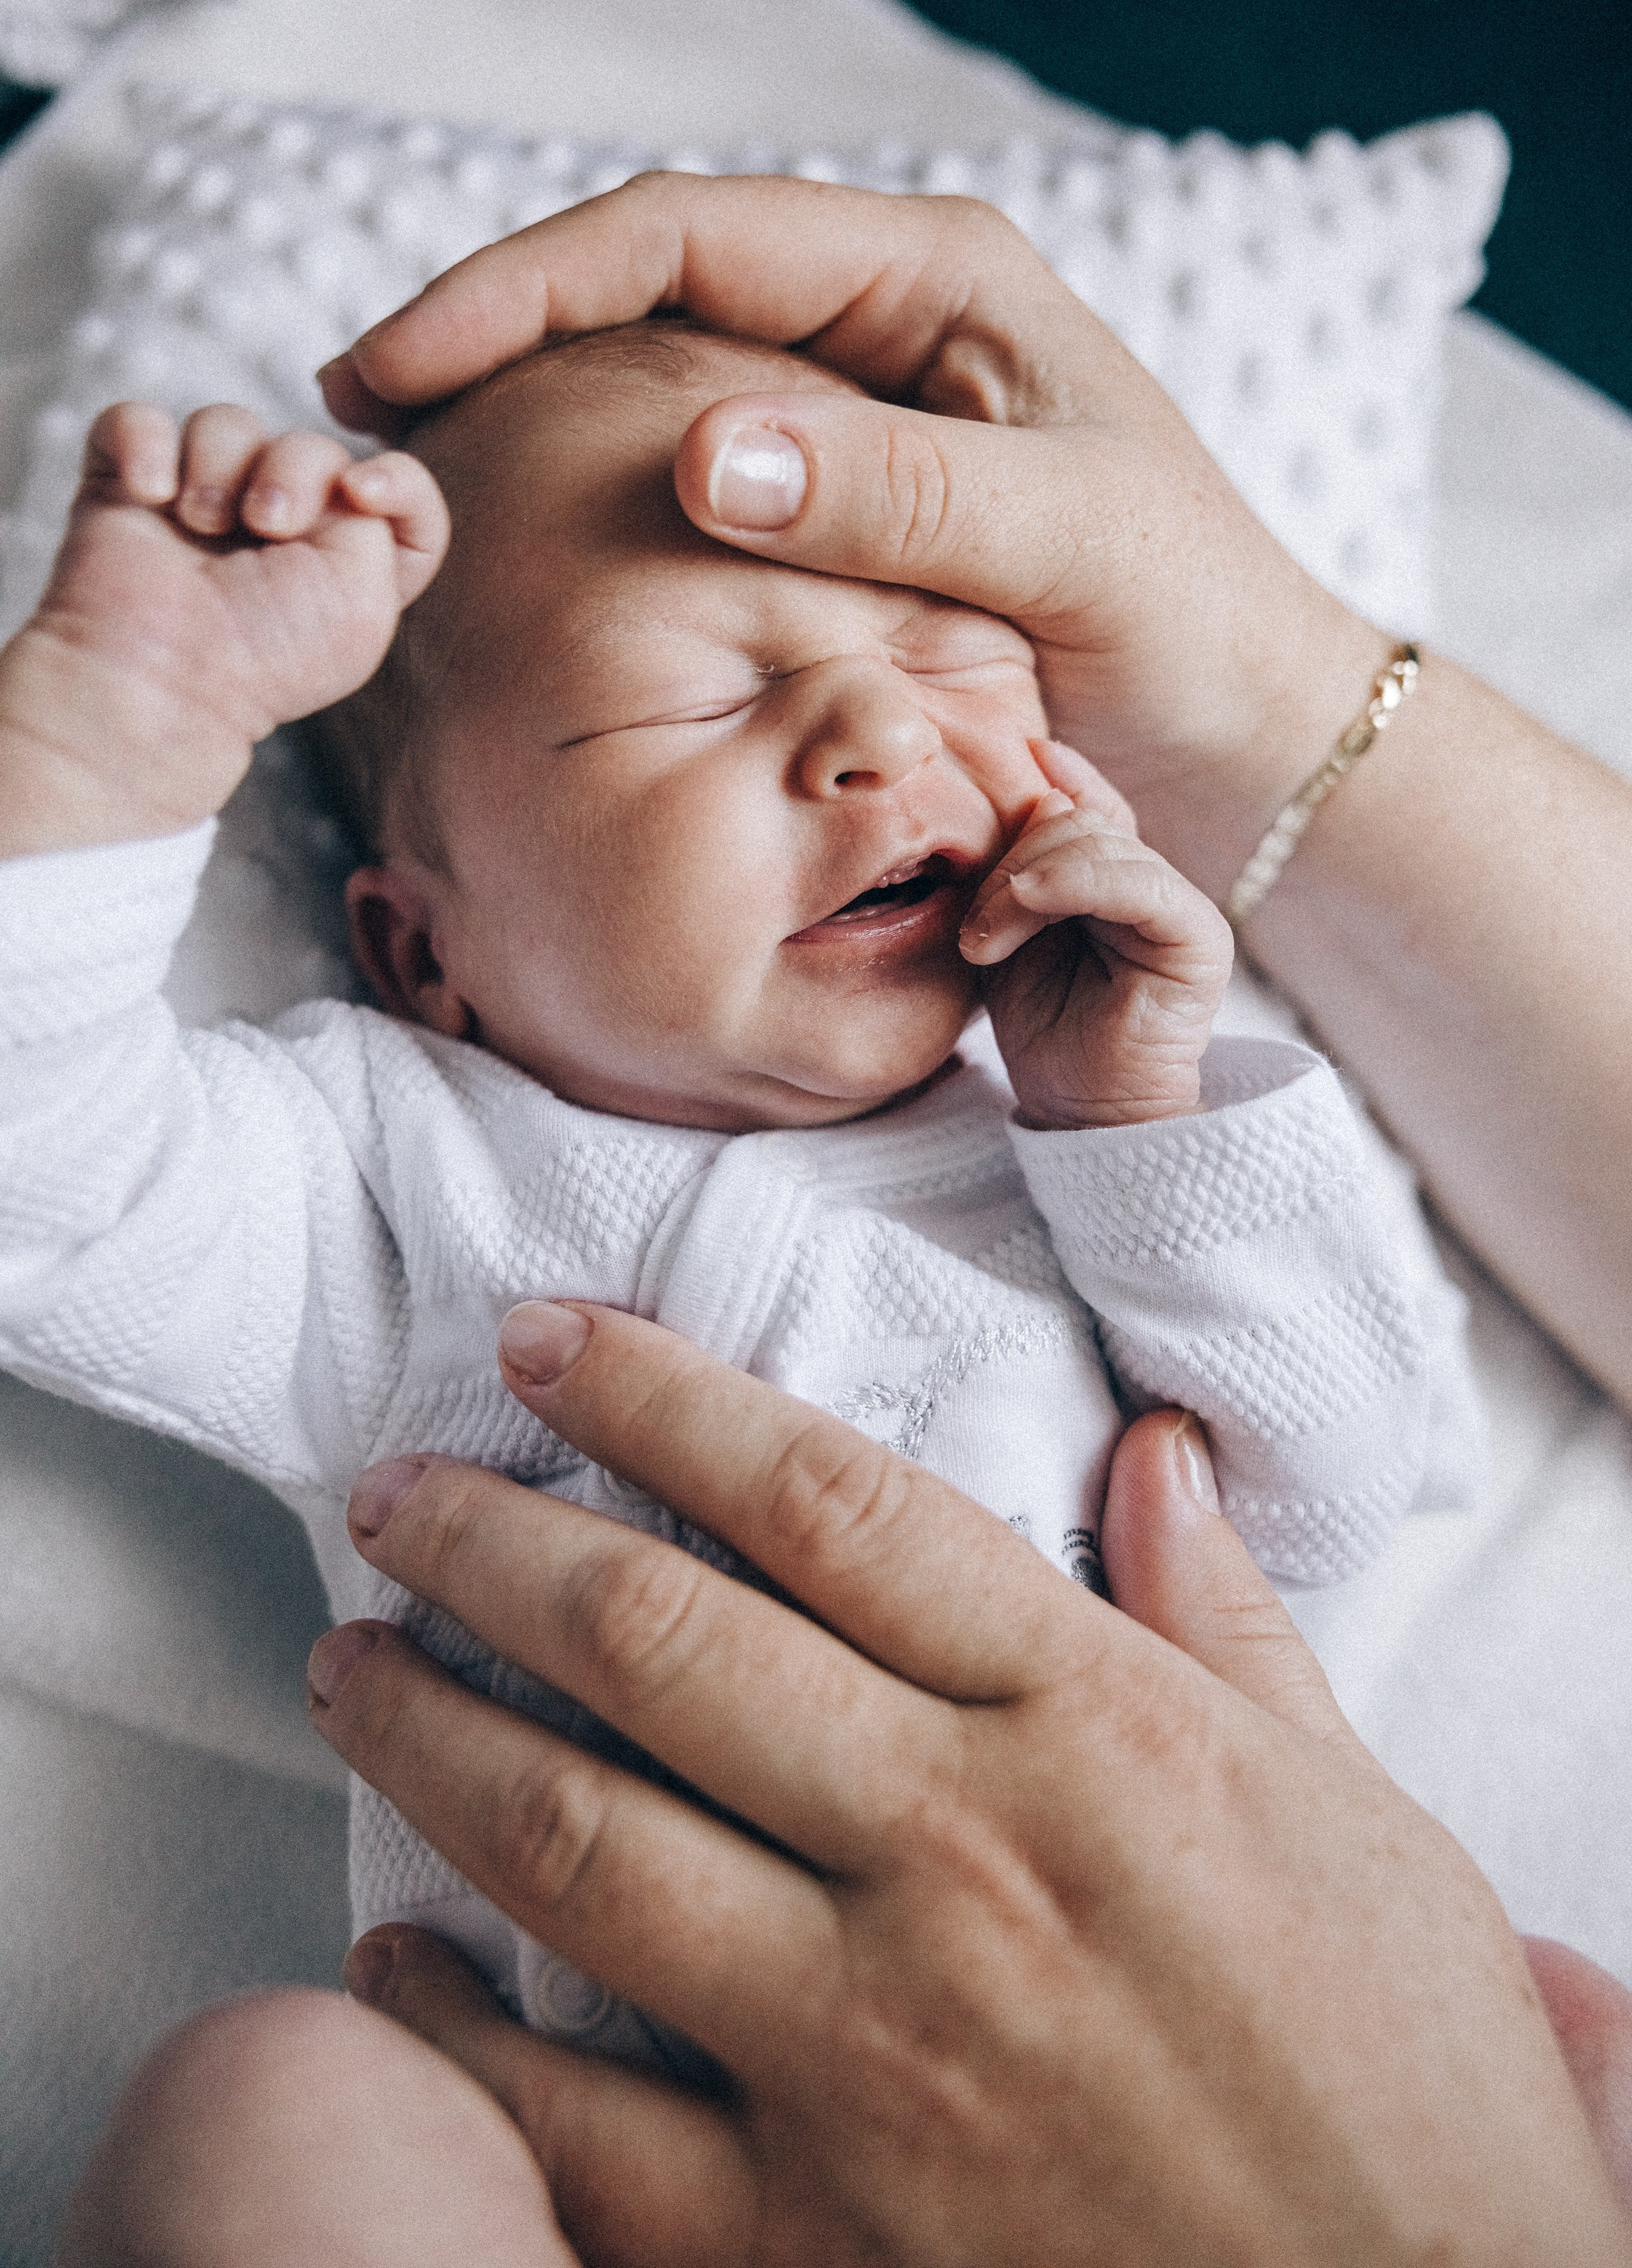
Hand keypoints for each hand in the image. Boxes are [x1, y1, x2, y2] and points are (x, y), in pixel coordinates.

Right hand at [0, 401, 446, 853]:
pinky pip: (137, 419)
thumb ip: (389, 520)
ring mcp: (200, 504)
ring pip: (227, 423)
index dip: (396, 478)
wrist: (165, 676)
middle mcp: (275, 529)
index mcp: (343, 561)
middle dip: (294, 469)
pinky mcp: (129, 488)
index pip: (396, 490)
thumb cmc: (270, 653)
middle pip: (310, 444)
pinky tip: (148, 494)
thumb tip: (349, 472)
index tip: (362, 492)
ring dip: (221, 463)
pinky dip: (144, 444)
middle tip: (265, 526)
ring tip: (202, 523)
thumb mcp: (368, 598)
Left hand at [305, 1303, 1630, 2267]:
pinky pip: (581, 2125)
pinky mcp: (819, 2236)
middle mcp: (964, 1864)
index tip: (548, 1341)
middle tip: (395, 1489)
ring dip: (435, 1734)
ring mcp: (877, 2053)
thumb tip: (1155, 1452)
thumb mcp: (1364, 1818)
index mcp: (1098, 1735)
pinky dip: (458, 2039)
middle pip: (667, 1646)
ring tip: (350, 1660)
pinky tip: (387, 1965)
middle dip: (496, 1541)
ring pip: (585, 1845)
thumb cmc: (1408, 2089)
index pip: (831, 1505)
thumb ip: (1231, 1624)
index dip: (662, 1400)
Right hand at [317, 173, 1380, 897]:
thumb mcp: (1060, 549)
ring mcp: (852, 417)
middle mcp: (879, 326)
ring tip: (414, 476)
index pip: (686, 233)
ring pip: (650, 378)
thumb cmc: (1187, 629)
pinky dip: (596, 498)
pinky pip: (689, 479)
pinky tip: (526, 540)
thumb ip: (894, 499)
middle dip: (498, 339)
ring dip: (530, 416)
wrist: (1242, 742)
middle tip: (367, 415)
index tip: (404, 362)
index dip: (525, 286)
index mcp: (932, 278)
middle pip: (641, 287)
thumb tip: (695, 457)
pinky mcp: (841, 509)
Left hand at [960, 735, 1231, 1125]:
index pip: (1079, 805)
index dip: (1049, 781)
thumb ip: (1017, 868)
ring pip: (1096, 840)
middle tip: (973, 930)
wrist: (1078, 1109)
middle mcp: (1148, 882)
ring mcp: (1177, 906)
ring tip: (986, 944)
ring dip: (1024, 883)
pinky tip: (1027, 907)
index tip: (1004, 761)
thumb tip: (1042, 789)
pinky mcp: (1198, 938)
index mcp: (1108, 878)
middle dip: (1008, 862)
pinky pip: (1140, 880)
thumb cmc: (1042, 1029)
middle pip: (1074, 819)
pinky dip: (1074, 881)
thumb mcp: (1007, 934)